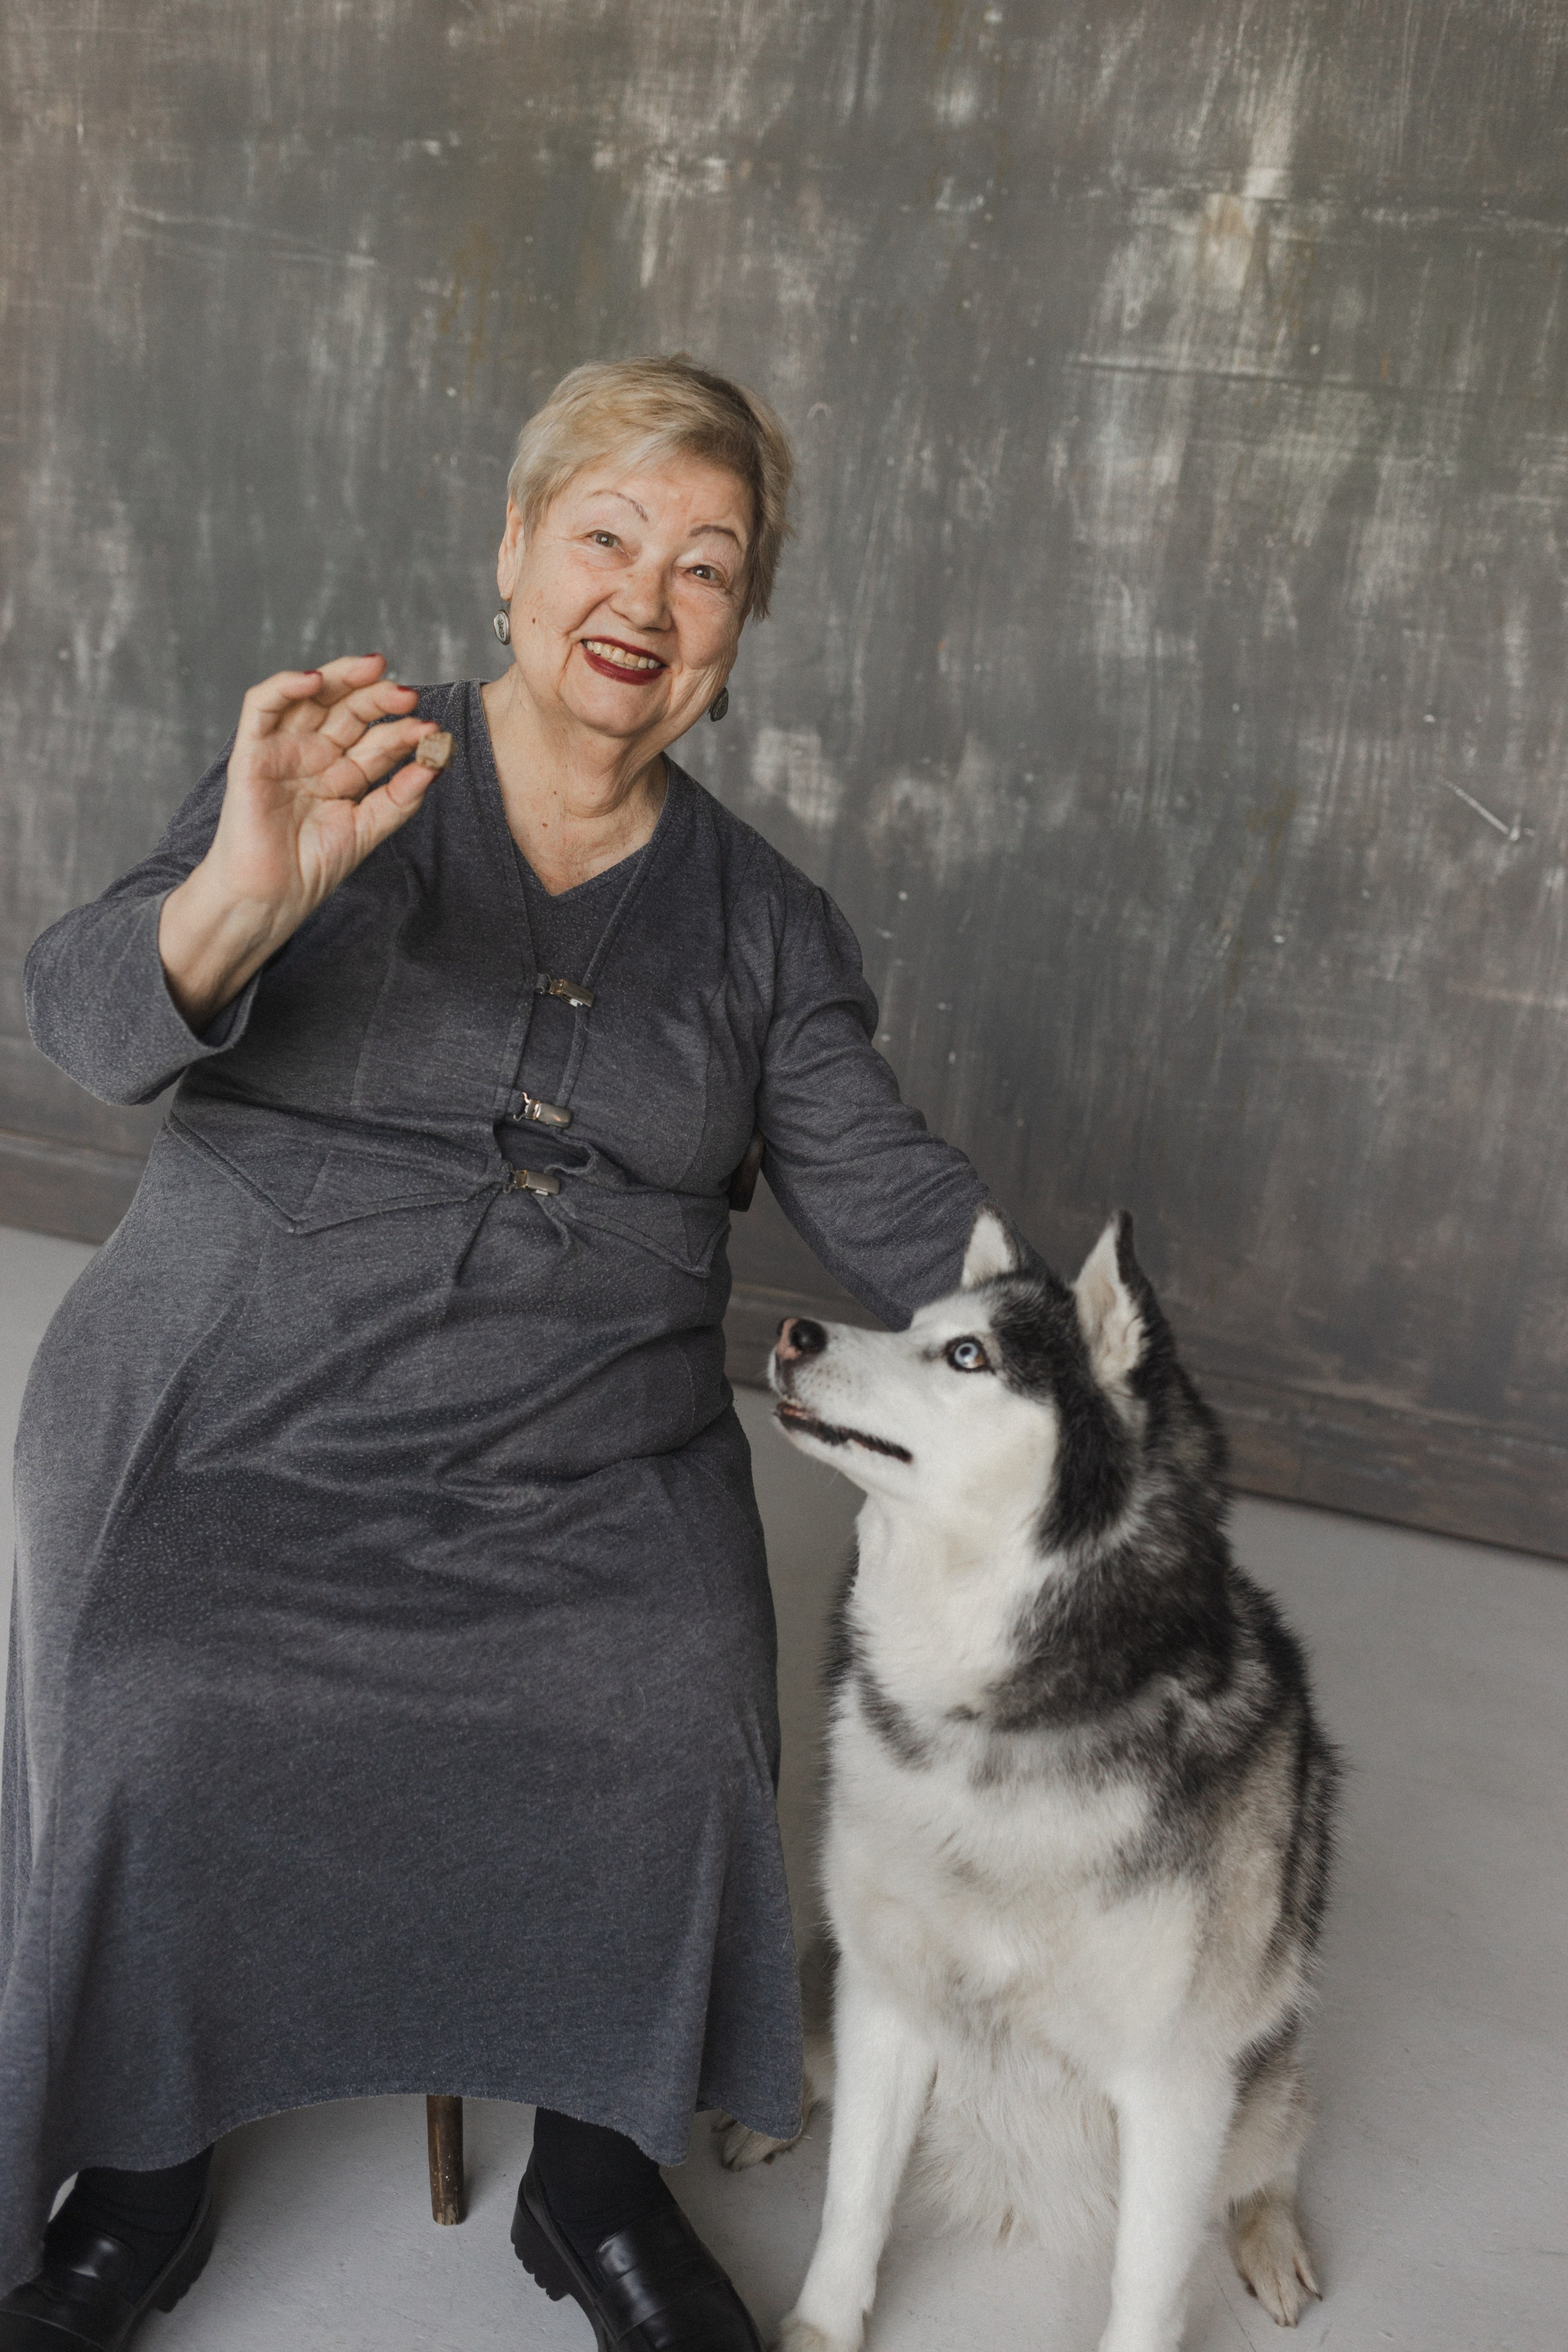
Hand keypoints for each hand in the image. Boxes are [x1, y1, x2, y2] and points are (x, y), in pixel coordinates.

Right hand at [159, 655, 441, 1028]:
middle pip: (348, 708)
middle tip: (408, 694)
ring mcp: (284, 749)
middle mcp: (315, 753)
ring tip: (375, 670)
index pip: (377, 738)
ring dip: (341, 677)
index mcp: (344, 771)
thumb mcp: (367, 829)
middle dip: (379, 696)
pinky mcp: (251, 751)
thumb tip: (435, 764)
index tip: (432, 730)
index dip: (404, 730)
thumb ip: (400, 798)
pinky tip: (314, 680)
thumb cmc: (311, 867)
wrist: (268, 898)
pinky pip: (262, 706)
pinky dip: (285, 686)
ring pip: (311, 696)